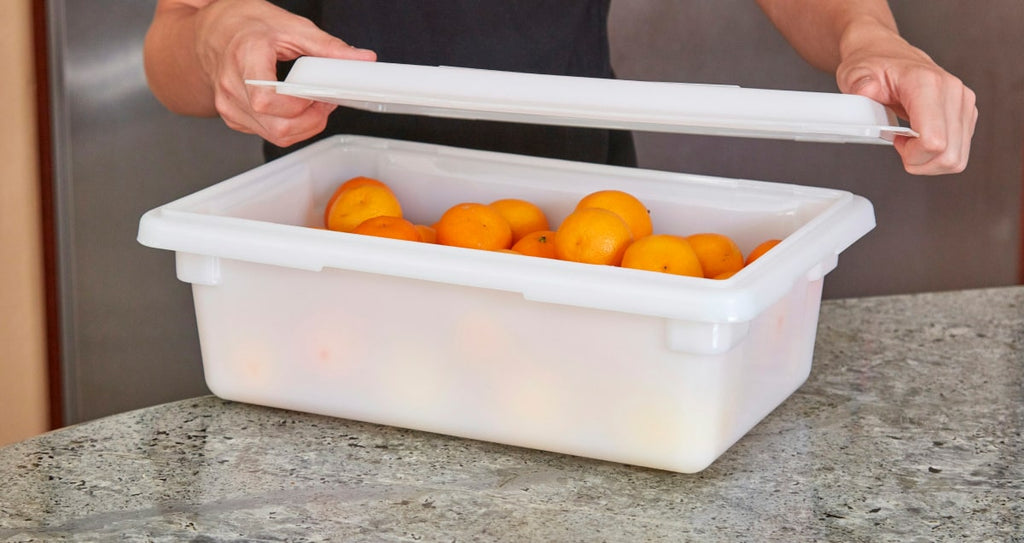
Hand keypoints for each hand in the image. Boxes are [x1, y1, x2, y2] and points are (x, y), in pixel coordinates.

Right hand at [192, 0, 375, 146]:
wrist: (216, 32)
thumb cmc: (247, 26)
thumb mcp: (291, 26)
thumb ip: (328, 47)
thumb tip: (361, 59)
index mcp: (245, 58)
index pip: (268, 100)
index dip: (301, 104)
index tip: (319, 93)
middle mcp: (232, 86)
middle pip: (277, 127)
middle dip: (311, 120)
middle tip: (324, 101)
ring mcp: (229, 105)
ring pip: (275, 136)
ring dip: (303, 126)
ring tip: (312, 103)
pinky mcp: (233, 118)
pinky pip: (268, 134)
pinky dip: (288, 127)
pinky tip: (294, 108)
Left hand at [836, 34, 976, 174]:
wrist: (885, 52)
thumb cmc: (873, 64)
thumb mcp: (855, 73)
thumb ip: (860, 84)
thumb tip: (866, 91)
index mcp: (927, 83)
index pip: (934, 141)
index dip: (911, 155)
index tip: (895, 141)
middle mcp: (952, 91)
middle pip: (948, 155)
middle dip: (919, 162)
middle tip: (900, 145)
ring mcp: (963, 102)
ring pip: (957, 158)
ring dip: (928, 161)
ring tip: (909, 142)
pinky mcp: (965, 112)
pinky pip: (958, 151)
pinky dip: (936, 155)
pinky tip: (919, 139)